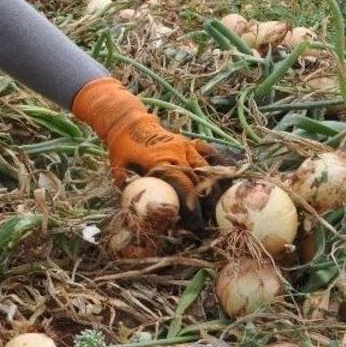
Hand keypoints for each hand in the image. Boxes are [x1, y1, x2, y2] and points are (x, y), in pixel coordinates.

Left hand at [73, 77, 224, 227]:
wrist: (129, 122)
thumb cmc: (122, 147)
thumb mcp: (119, 166)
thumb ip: (127, 185)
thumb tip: (134, 206)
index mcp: (160, 160)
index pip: (182, 185)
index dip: (191, 206)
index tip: (196, 223)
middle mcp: (177, 153)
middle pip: (198, 180)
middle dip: (205, 202)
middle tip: (208, 220)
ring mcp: (186, 146)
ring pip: (207, 168)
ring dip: (214, 187)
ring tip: (217, 206)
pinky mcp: (190, 142)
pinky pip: (209, 152)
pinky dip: (219, 164)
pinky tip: (226, 179)